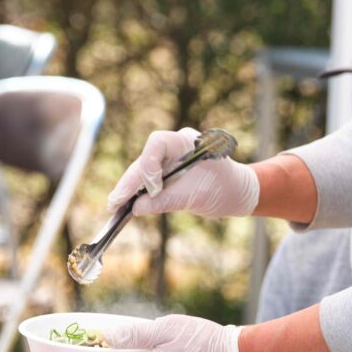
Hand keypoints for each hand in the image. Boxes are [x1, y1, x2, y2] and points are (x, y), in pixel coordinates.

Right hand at [107, 127, 259, 218]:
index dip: (148, 163)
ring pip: (143, 170)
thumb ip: (166, 201)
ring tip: (114, 206)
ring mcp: (169, 159)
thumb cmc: (225, 189)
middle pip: (145, 160)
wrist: (238, 193)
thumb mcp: (196, 197)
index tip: (151, 188)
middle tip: (115, 202)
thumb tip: (136, 208)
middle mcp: (175, 146)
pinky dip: (137, 192)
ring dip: (129, 188)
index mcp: (188, 142)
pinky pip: (147, 180)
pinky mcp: (166, 172)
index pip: (157, 143)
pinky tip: (122, 205)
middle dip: (130, 181)